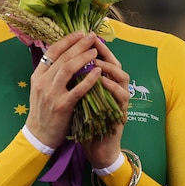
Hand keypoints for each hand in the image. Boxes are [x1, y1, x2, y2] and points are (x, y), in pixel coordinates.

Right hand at [25, 32, 102, 147]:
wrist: (39, 136)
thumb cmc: (44, 111)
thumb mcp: (42, 89)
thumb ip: (51, 73)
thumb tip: (67, 55)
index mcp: (37, 76)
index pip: (51, 52)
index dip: (67, 40)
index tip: (80, 33)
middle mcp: (43, 82)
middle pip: (62, 57)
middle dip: (78, 44)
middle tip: (91, 36)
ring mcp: (52, 94)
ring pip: (67, 69)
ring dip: (83, 57)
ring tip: (95, 51)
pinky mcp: (62, 106)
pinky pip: (78, 89)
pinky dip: (89, 79)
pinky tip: (98, 71)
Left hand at [81, 35, 130, 168]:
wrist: (96, 148)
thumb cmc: (87, 123)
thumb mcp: (79, 99)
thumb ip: (77, 82)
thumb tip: (62, 64)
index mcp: (104, 84)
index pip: (103, 60)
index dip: (95, 48)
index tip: (84, 37)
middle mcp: (115, 89)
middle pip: (115, 63)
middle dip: (104, 52)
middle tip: (93, 43)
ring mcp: (119, 100)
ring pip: (122, 76)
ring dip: (109, 67)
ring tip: (96, 61)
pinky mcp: (121, 112)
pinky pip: (121, 95)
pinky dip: (111, 86)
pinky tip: (101, 80)